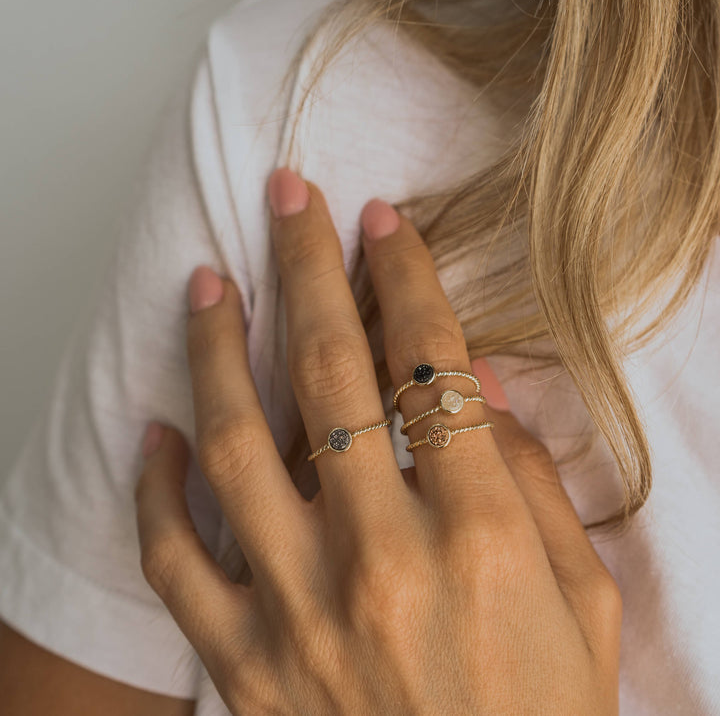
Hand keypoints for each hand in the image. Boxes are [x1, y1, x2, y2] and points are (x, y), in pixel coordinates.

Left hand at [135, 168, 620, 713]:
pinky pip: (175, 560)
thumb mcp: (583, 602)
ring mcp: (300, 611)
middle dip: (309, 270)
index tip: (383, 224)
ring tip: (207, 281)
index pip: (430, 366)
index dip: (406, 279)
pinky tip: (157, 429)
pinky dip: (156, 486)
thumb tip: (476, 388)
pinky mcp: (243, 662)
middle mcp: (382, 560)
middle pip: (330, 374)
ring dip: (217, 348)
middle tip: (288, 200)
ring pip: (236, 445)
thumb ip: (529, 486)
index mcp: (479, 540)